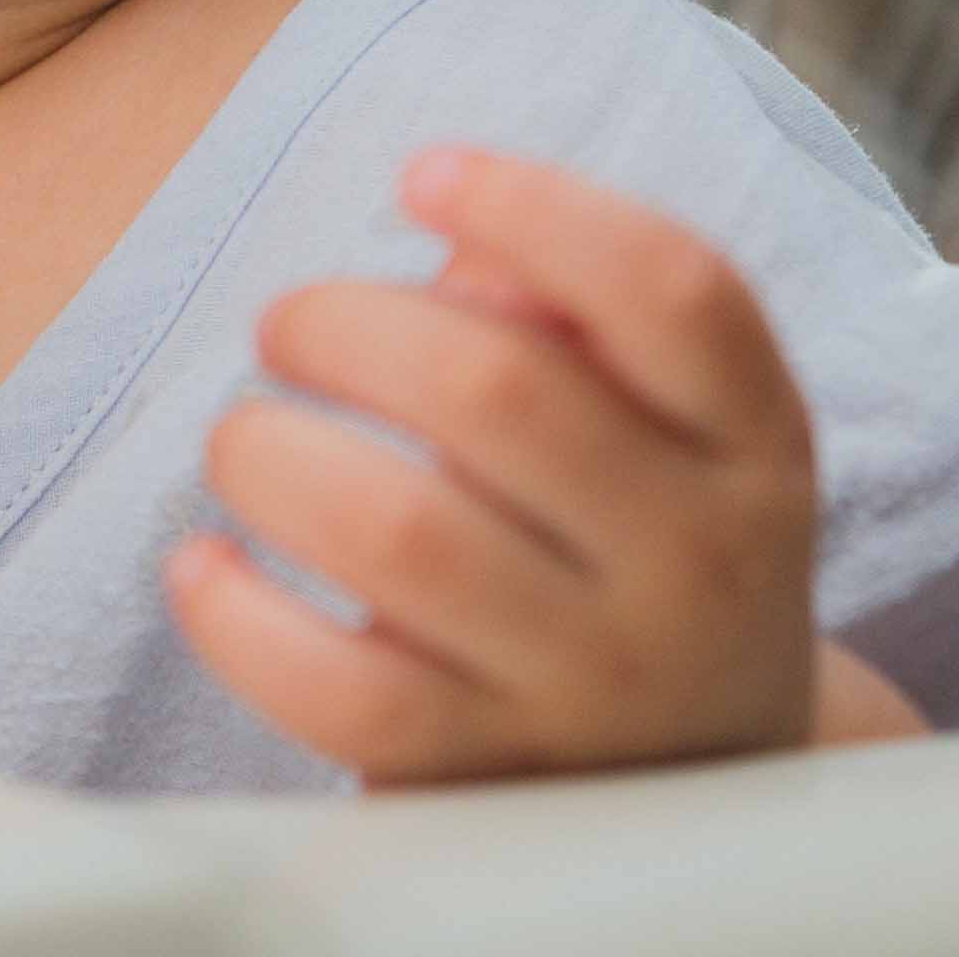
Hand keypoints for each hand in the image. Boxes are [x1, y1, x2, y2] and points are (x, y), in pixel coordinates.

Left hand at [169, 146, 909, 781]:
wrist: (694, 782)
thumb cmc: (624, 539)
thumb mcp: (660, 427)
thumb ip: (567, 321)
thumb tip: (462, 258)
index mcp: (753, 445)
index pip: (679, 293)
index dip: (536, 206)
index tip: (420, 176)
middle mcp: (700, 565)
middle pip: (496, 390)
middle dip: (341, 323)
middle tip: (287, 328)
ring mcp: (598, 681)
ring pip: (400, 531)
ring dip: (269, 452)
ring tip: (247, 442)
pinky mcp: (489, 772)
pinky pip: (339, 690)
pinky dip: (234, 614)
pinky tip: (205, 566)